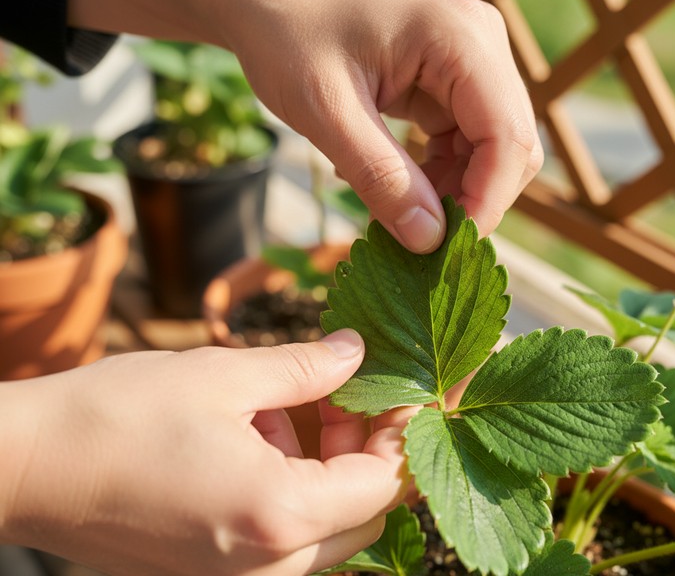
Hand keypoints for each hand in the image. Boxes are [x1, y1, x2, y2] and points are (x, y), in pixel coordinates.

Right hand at [0, 329, 408, 575]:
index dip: (404, 430)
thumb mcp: (222, 376)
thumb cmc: (116, 418)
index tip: (405, 387)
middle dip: (371, 450)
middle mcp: (268, 568)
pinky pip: (286, 540)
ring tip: (300, 407)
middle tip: (353, 392)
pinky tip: (266, 436)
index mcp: (278, 516)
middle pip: (366, 515)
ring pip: (329, 530)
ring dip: (332, 469)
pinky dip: (296, 490)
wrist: (26, 468)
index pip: (384, 483)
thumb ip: (305, 368)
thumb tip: (355, 352)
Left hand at [68, 0, 541, 252]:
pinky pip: (467, 141)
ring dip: (455, 193)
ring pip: (492, 150)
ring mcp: (470, 61)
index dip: (485, 203)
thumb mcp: (326, 111)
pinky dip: (441, 175)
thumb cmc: (286, 34)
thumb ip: (380, 178)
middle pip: (511, 146)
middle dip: (473, 201)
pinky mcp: (451, 79)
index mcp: (461, 40)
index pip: (507, 137)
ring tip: (402, 217)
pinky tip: (401, 189)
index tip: (444, 252)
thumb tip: (428, 242)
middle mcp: (481, 46)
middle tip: (421, 242)